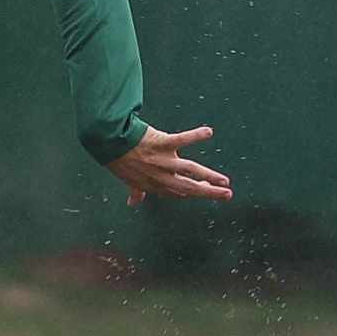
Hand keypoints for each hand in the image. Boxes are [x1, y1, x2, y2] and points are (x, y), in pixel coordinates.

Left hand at [105, 125, 232, 207]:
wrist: (109, 143)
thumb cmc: (121, 161)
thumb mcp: (129, 180)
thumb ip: (136, 192)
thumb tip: (132, 203)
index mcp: (155, 185)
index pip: (179, 192)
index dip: (192, 192)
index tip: (205, 189)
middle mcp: (161, 175)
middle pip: (189, 186)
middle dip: (209, 192)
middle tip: (226, 194)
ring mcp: (163, 160)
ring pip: (190, 169)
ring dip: (209, 176)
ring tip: (224, 181)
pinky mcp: (162, 143)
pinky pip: (181, 139)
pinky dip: (195, 135)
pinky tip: (208, 132)